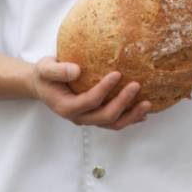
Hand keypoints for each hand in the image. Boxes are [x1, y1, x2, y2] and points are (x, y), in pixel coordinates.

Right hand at [32, 56, 151, 129]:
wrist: (44, 85)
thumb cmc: (46, 75)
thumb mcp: (45, 68)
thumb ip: (57, 70)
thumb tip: (76, 70)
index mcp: (66, 106)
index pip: (89, 101)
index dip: (104, 90)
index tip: (117, 73)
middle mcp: (79, 116)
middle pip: (104, 117)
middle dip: (122, 103)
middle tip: (136, 85)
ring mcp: (88, 118)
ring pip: (112, 124)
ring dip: (131, 116)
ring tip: (147, 104)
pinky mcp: (96, 116)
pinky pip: (115, 122)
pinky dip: (130, 118)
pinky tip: (143, 113)